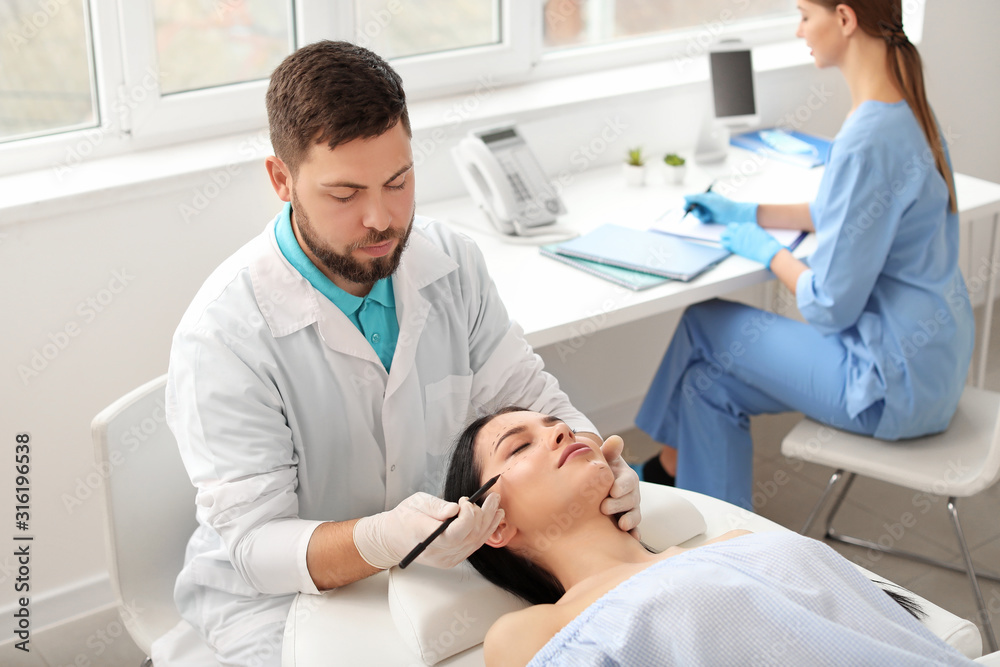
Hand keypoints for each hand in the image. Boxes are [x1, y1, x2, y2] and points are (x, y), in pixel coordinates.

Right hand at [353, 491, 502, 569]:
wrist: (394, 538)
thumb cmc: (405, 517)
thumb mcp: (416, 503)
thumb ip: (436, 506)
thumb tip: (455, 509)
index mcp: (425, 536)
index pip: (454, 533)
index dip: (467, 517)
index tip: (466, 501)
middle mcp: (437, 553)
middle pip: (469, 537)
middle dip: (484, 515)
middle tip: (491, 497)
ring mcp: (446, 559)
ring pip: (474, 543)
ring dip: (490, 523)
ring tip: (498, 506)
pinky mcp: (452, 560)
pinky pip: (473, 547)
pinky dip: (485, 532)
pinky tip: (493, 519)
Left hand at [599, 435, 641, 536]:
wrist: (599, 482)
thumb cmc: (602, 469)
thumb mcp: (605, 458)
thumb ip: (610, 451)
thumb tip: (615, 439)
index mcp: (626, 477)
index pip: (628, 480)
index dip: (622, 485)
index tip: (613, 489)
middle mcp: (631, 493)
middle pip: (630, 499)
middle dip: (619, 504)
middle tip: (604, 507)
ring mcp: (630, 508)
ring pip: (634, 514)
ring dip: (629, 520)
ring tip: (621, 525)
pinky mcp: (626, 520)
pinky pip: (633, 528)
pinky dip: (634, 533)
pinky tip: (633, 539)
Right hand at [683, 192, 757, 223]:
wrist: (733, 214)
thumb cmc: (722, 204)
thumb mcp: (707, 199)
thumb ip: (695, 197)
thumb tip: (684, 197)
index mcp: (705, 196)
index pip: (693, 198)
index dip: (688, 203)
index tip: (686, 208)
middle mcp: (705, 202)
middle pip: (693, 206)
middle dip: (693, 210)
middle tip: (694, 213)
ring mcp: (707, 210)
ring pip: (696, 213)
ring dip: (698, 215)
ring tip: (703, 216)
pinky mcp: (709, 217)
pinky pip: (701, 219)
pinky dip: (702, 219)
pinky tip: (708, 219)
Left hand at [720, 223, 783, 266]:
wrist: (767, 250)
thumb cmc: (767, 243)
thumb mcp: (759, 232)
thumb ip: (751, 232)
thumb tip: (747, 235)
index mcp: (748, 225)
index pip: (737, 225)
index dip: (735, 229)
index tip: (734, 232)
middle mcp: (741, 229)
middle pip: (730, 227)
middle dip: (728, 231)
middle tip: (726, 235)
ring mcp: (737, 237)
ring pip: (724, 235)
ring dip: (724, 237)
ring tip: (723, 239)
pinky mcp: (735, 246)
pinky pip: (725, 244)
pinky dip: (724, 244)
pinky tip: (723, 245)